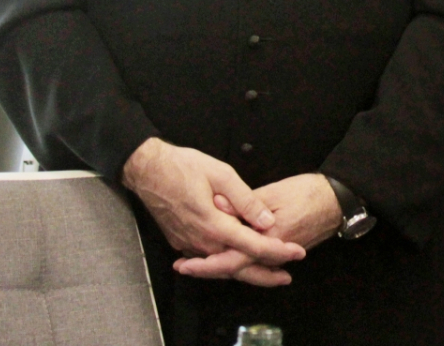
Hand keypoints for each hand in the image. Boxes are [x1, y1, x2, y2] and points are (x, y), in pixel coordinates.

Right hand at [121, 138, 304, 286]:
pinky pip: (207, 258)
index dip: (277, 251)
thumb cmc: (181, 167)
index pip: (252, 246)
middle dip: (264, 273)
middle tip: (286, 276)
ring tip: (269, 272)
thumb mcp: (220, 174)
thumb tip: (266, 220)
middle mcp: (201, 240)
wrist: (146, 170)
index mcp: (214, 224)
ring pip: (222, 265)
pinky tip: (237, 261)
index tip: (297, 252)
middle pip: (238, 265)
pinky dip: (225, 263)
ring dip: (245, 270)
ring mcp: (189, 244)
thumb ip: (245, 200)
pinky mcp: (180, 242)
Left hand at [186, 174, 342, 284]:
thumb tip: (218, 208)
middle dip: (210, 270)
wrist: (339, 198)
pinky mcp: (284, 249)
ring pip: (247, 267)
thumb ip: (245, 203)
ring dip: (223, 266)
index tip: (187, 264)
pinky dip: (240, 260)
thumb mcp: (275, 191)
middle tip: (186, 268)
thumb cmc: (310, 191)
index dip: (207, 264)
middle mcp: (274, 251)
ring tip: (200, 262)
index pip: (232, 259)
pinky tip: (228, 256)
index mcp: (269, 237)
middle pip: (237, 269)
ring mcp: (280, 253)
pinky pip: (257, 261)